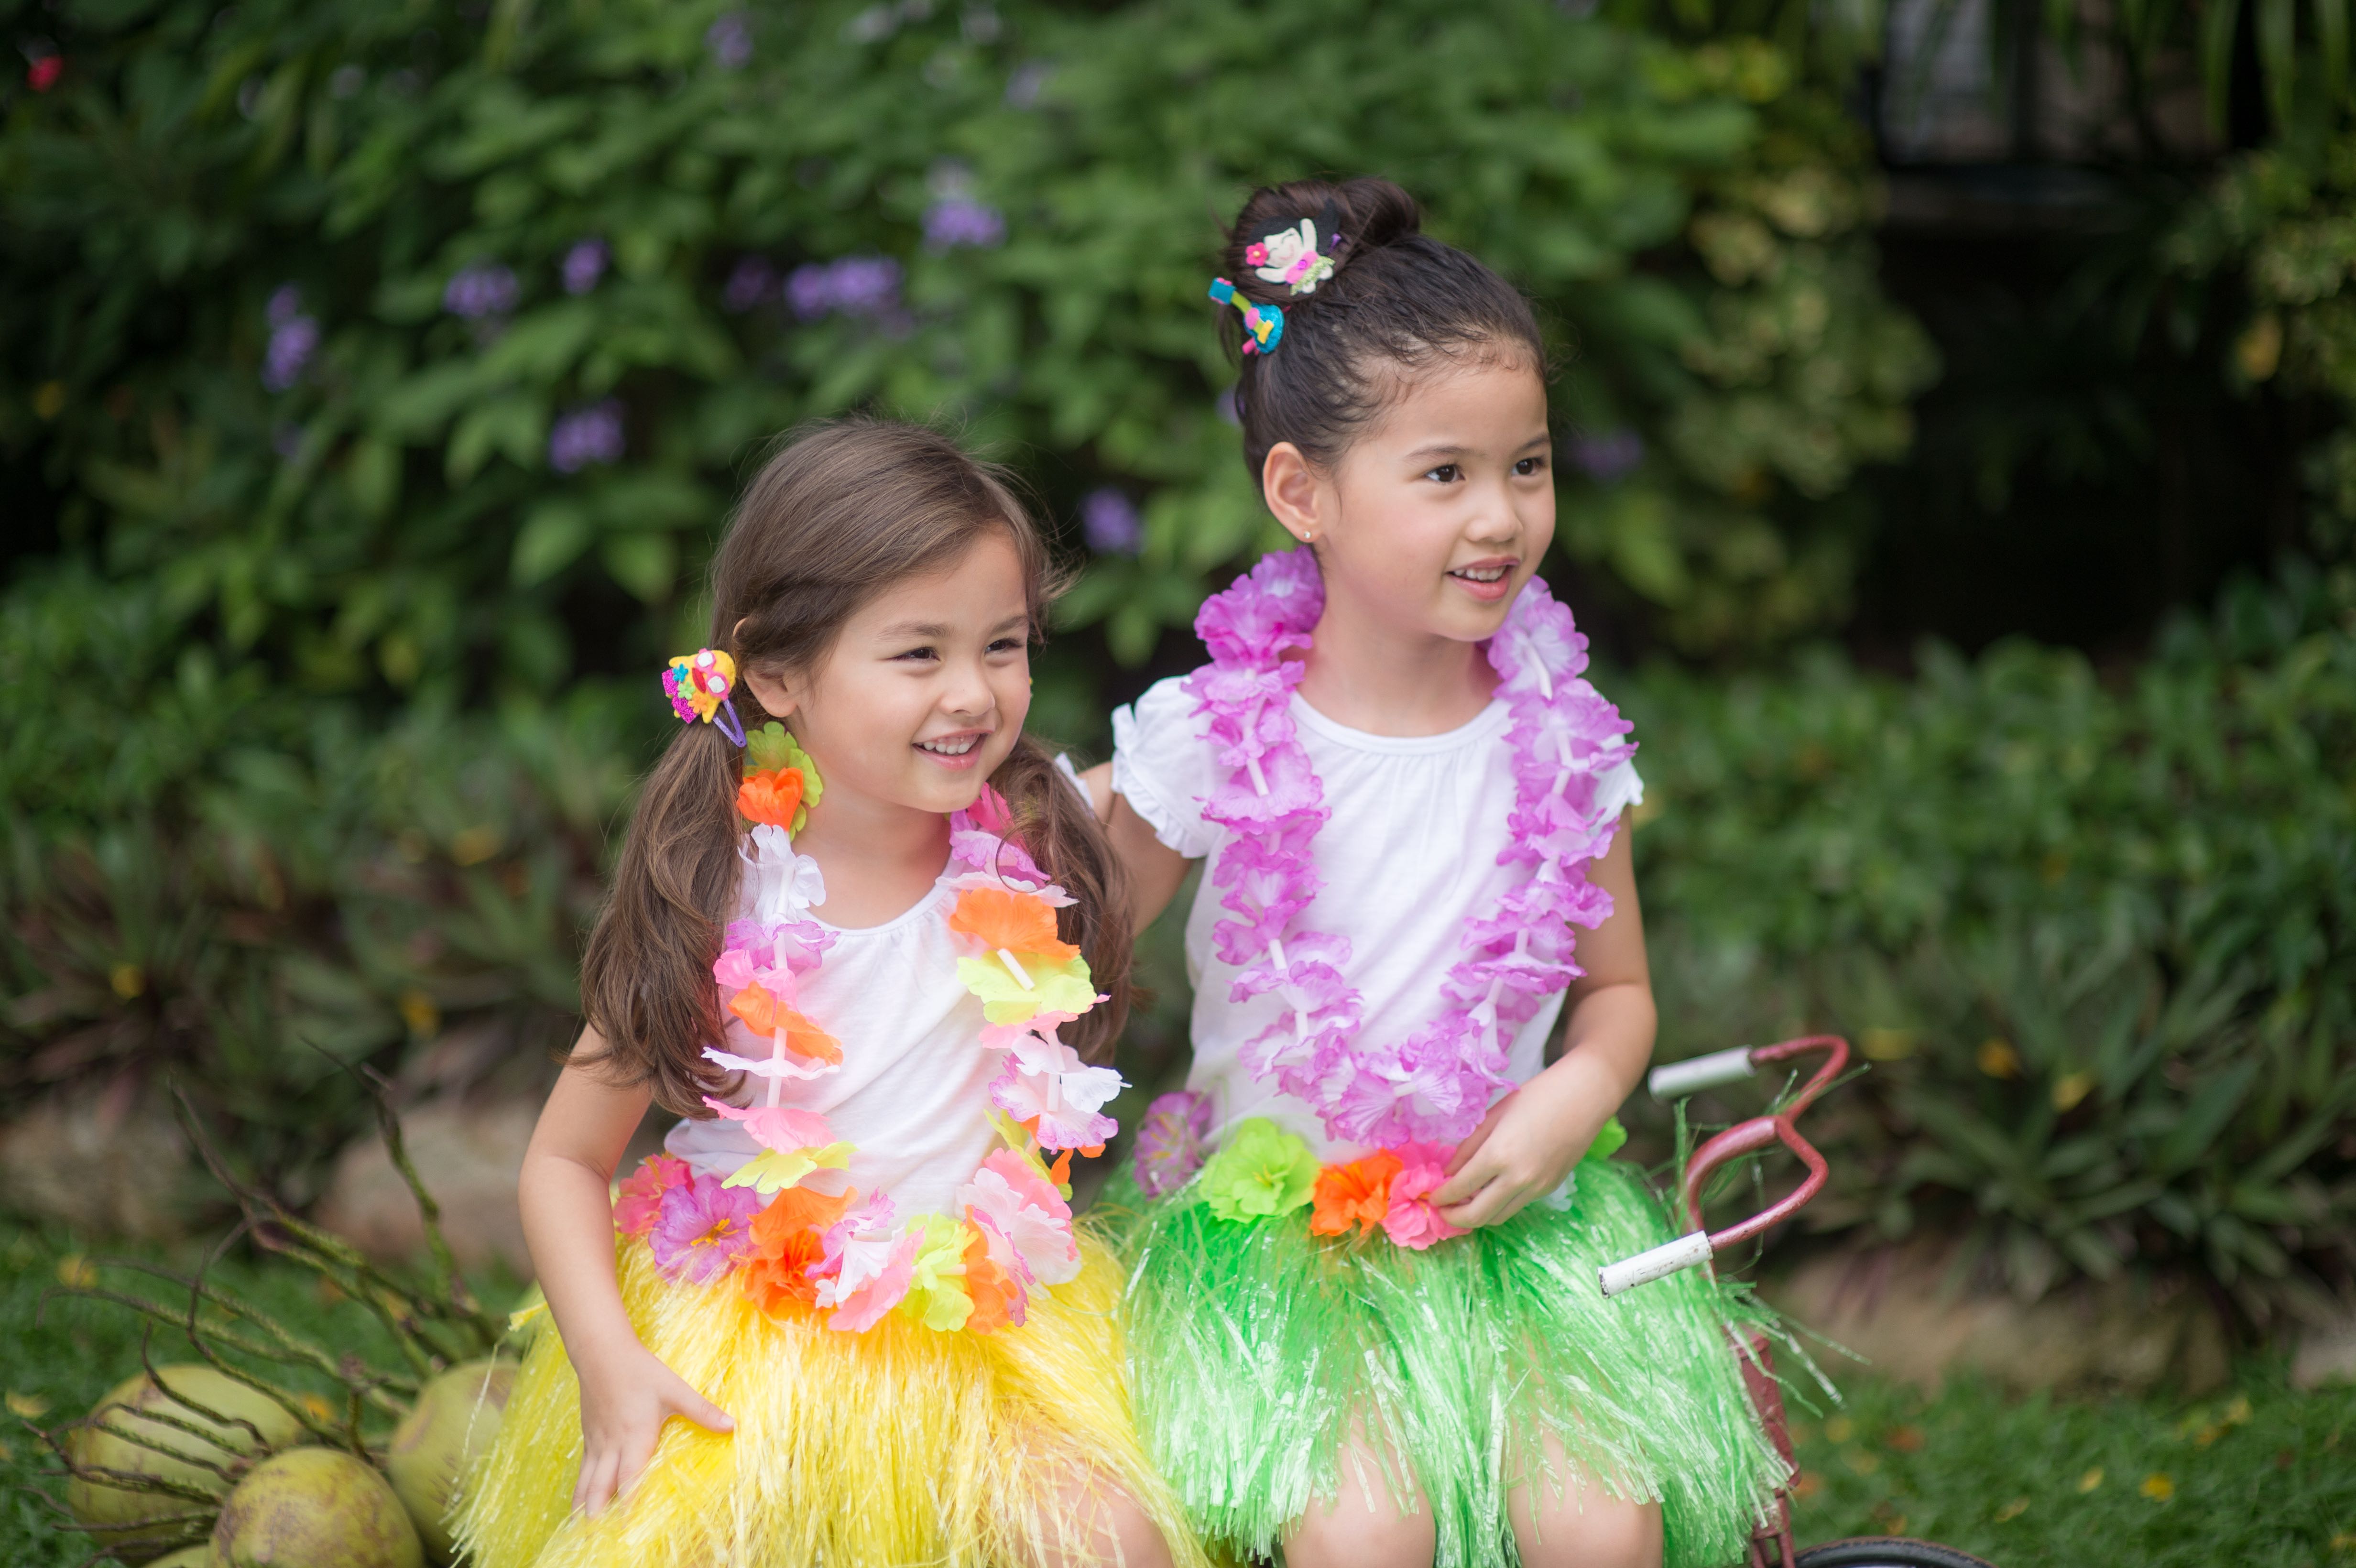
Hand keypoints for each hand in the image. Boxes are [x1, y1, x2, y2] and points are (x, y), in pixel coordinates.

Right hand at [571, 1337, 733, 1516]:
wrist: (603, 1351)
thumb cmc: (640, 1371)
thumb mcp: (675, 1389)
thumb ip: (702, 1410)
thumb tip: (732, 1425)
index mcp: (635, 1437)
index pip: (629, 1478)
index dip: (627, 1504)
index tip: (627, 1529)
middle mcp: (612, 1445)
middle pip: (599, 1488)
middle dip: (597, 1515)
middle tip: (596, 1541)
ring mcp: (597, 1443)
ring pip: (585, 1483)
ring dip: (583, 1507)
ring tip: (581, 1532)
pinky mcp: (589, 1437)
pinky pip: (582, 1470)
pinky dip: (580, 1490)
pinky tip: (579, 1504)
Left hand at [1430, 1055, 1617, 1228]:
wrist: (1584, 1098)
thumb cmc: (1537, 1097)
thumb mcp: (1494, 1116)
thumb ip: (1469, 1147)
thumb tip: (1449, 1172)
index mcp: (1498, 1155)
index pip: (1460, 1188)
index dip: (1441, 1196)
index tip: (1431, 1196)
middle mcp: (1518, 1179)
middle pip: (1477, 1216)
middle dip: (1454, 1218)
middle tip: (1441, 1211)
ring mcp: (1537, 1187)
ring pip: (1499, 1217)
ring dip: (1477, 1216)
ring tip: (1463, 1203)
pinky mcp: (1549, 1188)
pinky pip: (1517, 1205)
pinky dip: (1499, 1204)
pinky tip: (1490, 1191)